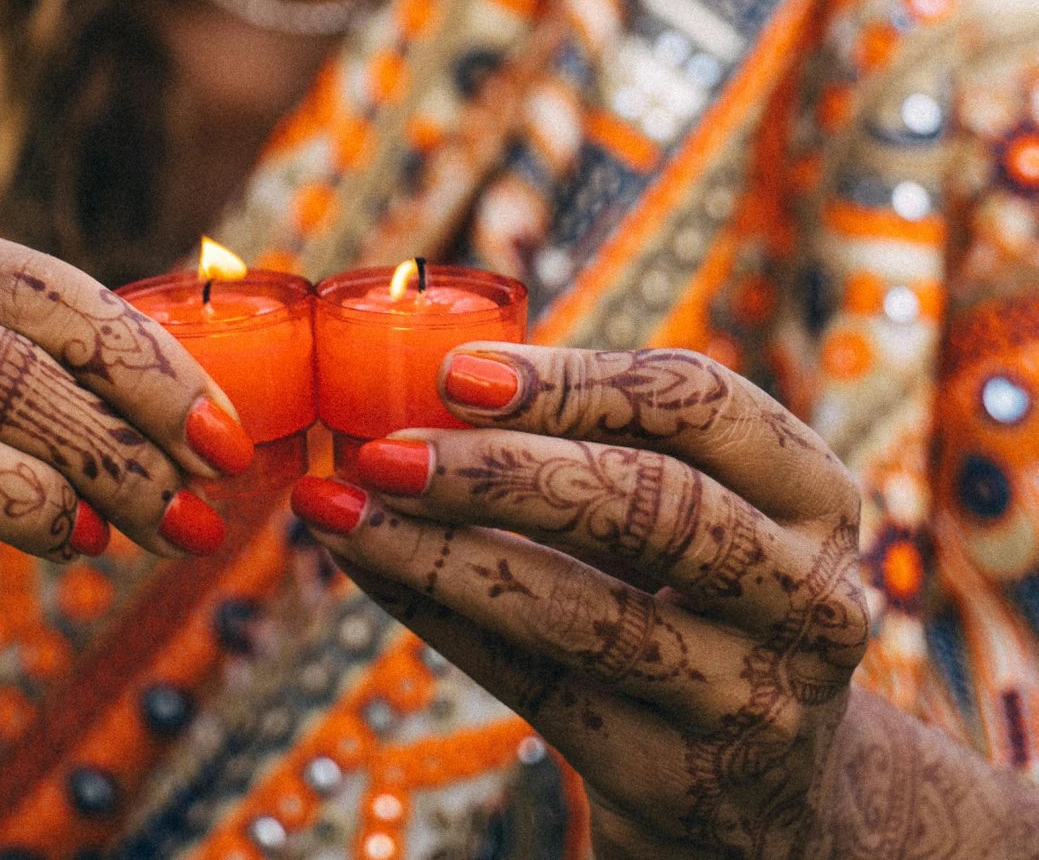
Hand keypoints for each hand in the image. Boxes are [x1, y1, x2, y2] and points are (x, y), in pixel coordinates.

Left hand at [291, 344, 869, 859]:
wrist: (782, 797)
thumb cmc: (706, 600)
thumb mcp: (705, 512)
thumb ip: (609, 441)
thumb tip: (429, 369)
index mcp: (816, 496)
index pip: (704, 405)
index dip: (578, 380)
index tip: (454, 372)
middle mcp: (811, 598)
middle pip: (652, 508)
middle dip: (503, 472)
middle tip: (385, 447)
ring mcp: (755, 701)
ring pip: (588, 613)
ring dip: (446, 554)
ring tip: (349, 506)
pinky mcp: (682, 782)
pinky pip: (541, 690)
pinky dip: (441, 618)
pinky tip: (370, 569)